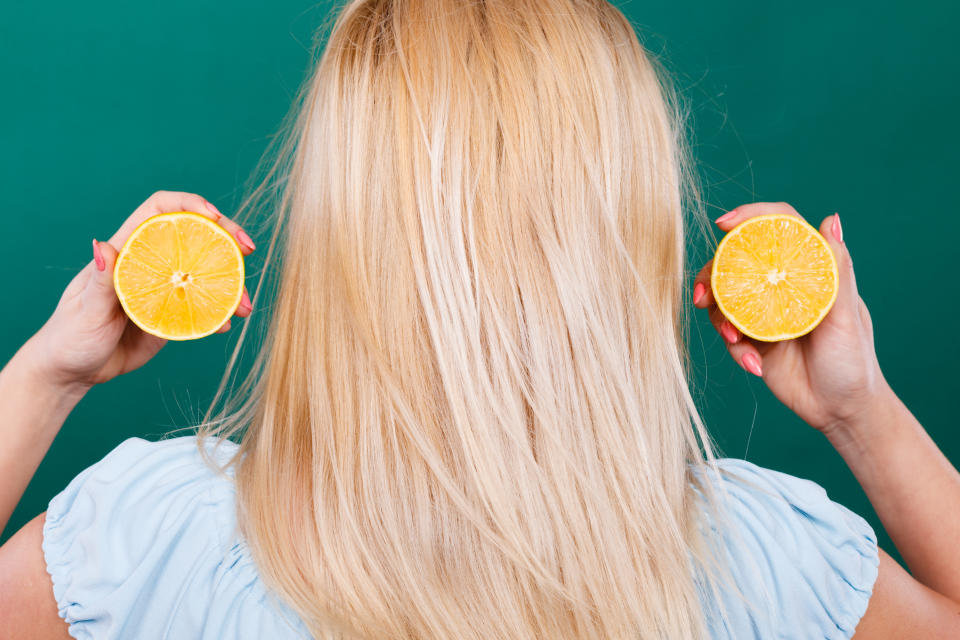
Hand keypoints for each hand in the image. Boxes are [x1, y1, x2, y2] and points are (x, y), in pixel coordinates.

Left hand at [25, 191, 255, 393]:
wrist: (71, 372)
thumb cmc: (68, 337)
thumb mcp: (85, 310)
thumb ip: (99, 281)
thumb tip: (101, 245)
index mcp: (126, 253)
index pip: (160, 212)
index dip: (189, 205)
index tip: (215, 217)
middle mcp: (149, 265)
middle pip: (194, 237)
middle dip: (226, 238)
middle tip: (248, 251)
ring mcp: (164, 290)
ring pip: (206, 274)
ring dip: (231, 284)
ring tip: (245, 305)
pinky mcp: (172, 316)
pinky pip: (204, 308)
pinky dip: (221, 314)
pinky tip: (227, 325)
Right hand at [692, 202, 888, 434]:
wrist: (842, 410)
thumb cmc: (854, 360)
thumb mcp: (848, 315)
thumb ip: (837, 270)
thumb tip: (832, 220)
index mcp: (808, 270)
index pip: (777, 228)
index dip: (750, 217)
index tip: (724, 225)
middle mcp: (782, 286)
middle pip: (737, 263)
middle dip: (711, 276)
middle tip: (703, 297)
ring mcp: (764, 313)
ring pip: (724, 300)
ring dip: (721, 320)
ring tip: (736, 341)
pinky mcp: (753, 341)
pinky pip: (730, 337)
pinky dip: (736, 350)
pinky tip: (754, 366)